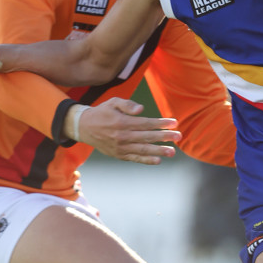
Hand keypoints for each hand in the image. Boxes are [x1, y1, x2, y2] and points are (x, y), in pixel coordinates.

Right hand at [65, 97, 182, 164]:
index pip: (146, 123)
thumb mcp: (113, 102)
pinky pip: (135, 158)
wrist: (83, 127)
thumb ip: (127, 104)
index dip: (161, 123)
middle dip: (164, 137)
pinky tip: (158, 160)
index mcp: (122, 122)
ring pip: (143, 150)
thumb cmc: (101, 112)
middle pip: (147, 137)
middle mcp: (122, 136)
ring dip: (159, 151)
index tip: (173, 122)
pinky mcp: (118, 154)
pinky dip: (146, 160)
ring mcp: (120, 147)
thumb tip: (141, 109)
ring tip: (172, 151)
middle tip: (179, 136)